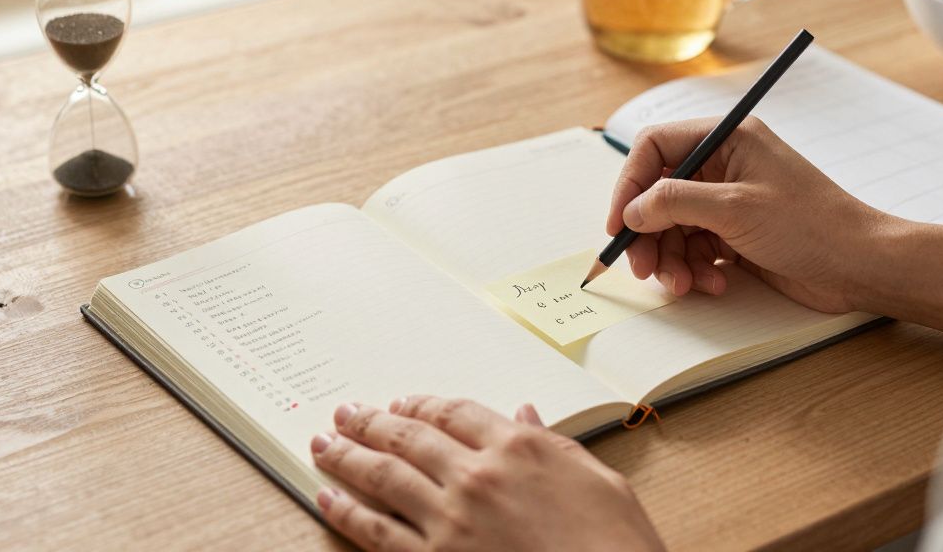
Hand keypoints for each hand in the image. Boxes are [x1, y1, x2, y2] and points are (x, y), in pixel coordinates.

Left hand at [309, 396, 664, 551]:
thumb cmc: (618, 546)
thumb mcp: (601, 481)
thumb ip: (555, 445)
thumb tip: (526, 414)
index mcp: (520, 447)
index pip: (456, 412)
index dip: (423, 405)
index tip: (404, 403)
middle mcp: (478, 475)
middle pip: (410, 437)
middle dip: (372, 422)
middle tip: (347, 412)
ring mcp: (452, 520)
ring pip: (385, 476)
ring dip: (348, 456)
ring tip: (324, 444)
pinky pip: (378, 531)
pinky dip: (347, 512)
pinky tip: (328, 499)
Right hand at [606, 117, 897, 312]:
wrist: (861, 266)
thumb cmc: (811, 226)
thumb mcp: (735, 208)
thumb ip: (675, 202)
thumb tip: (632, 211)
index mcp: (727, 139)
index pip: (655, 148)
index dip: (630, 184)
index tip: (619, 223)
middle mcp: (724, 165)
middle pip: (659, 193)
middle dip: (649, 233)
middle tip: (644, 268)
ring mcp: (729, 201)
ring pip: (673, 226)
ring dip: (671, 259)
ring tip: (684, 285)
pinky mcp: (736, 234)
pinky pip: (694, 248)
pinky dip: (695, 269)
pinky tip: (714, 283)